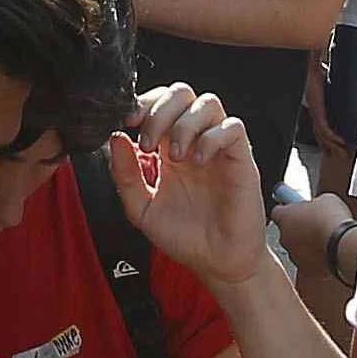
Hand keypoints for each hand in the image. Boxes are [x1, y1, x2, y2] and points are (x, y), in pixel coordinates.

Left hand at [108, 85, 276, 288]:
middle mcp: (194, 142)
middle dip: (160, 110)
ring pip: (208, 103)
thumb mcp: (141, 209)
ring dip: (185, 124)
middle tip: (150, 142)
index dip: (143, 104)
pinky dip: (212, 138)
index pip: (159, 105)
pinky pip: (232, 127)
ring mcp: (218, 148)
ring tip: (176, 157)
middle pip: (182, 94)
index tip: (128, 122)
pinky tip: (198, 162)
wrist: (217, 264)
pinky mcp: (241, 158)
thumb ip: (125, 175)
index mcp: (169, 149)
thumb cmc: (185, 237)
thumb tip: (115, 139)